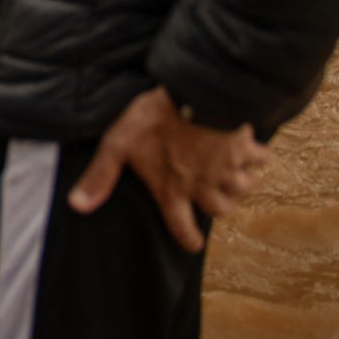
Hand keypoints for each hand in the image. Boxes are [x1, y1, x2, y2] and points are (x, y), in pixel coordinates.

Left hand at [68, 87, 272, 252]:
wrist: (195, 94)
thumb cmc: (153, 121)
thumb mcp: (118, 145)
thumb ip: (100, 177)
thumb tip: (77, 206)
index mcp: (172, 189)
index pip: (180, 226)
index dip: (187, 238)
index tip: (193, 244)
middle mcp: (203, 185)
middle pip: (220, 210)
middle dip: (219, 207)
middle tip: (215, 198)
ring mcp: (227, 168)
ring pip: (242, 188)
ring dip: (240, 185)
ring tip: (234, 175)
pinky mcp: (243, 147)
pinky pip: (260, 159)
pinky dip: (262, 159)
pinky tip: (261, 154)